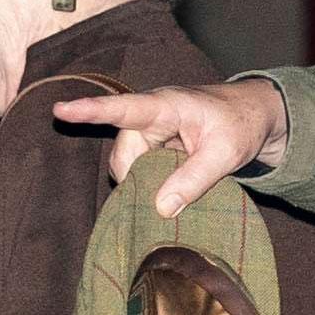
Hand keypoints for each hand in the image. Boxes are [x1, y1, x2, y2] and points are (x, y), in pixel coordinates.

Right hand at [50, 78, 286, 217]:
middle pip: (125, 154)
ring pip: (129, 166)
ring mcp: (150, 132)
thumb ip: (195, 180)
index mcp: (167, 106)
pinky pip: (138, 170)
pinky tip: (171, 187)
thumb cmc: (241, 124)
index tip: (61, 110)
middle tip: (174, 195)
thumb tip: (161, 208)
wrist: (254, 116)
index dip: (91, 111)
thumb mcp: (226, 154)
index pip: (123, 109)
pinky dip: (150, 183)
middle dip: (140, 179)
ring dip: (146, 182)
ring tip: (181, 182)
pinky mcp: (153, 146)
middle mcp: (151, 116)